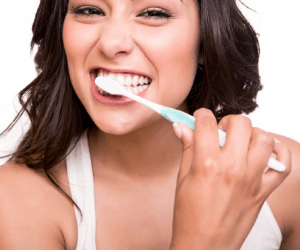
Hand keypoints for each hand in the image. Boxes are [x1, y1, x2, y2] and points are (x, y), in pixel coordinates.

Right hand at [170, 108, 290, 249]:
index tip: (200, 118)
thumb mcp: (182, 179)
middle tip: (221, 131)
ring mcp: (251, 180)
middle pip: (241, 124)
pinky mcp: (263, 192)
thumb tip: (181, 127)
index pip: (207, 123)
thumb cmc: (189, 216)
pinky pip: (283, 165)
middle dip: (228, 121)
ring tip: (241, 141)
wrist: (204, 247)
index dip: (201, 115)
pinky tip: (266, 152)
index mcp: (207, 164)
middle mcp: (232, 168)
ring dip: (252, 133)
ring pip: (264, 138)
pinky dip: (278, 153)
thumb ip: (186, 148)